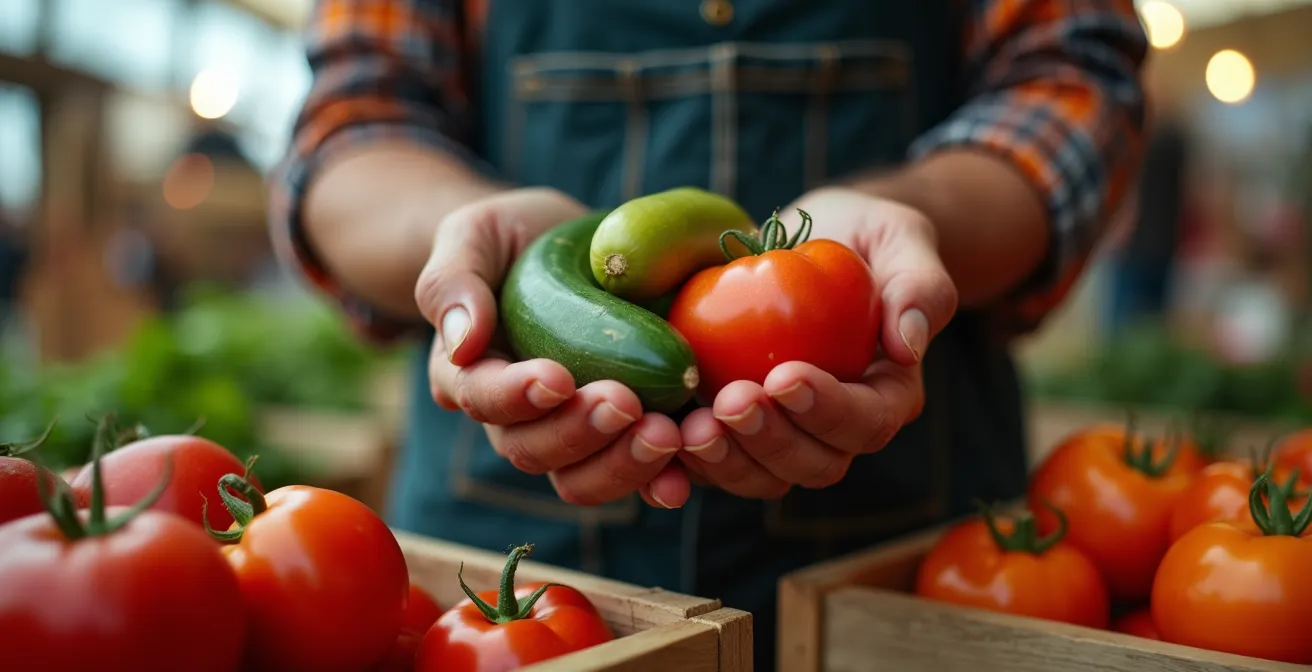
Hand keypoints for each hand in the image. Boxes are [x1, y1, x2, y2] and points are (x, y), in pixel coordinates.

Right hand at [415, 188, 691, 509]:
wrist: (571, 245)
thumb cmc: (511, 238)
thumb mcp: (474, 236)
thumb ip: (453, 280)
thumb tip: (462, 343)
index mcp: (469, 372)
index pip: (481, 398)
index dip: (516, 397)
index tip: (558, 379)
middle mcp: (515, 417)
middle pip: (533, 449)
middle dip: (579, 432)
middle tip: (626, 403)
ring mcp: (568, 433)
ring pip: (580, 477)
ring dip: (622, 466)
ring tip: (666, 434)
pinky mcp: (618, 438)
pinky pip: (632, 477)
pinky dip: (657, 482)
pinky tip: (684, 475)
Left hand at [677, 186, 958, 498]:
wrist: (810, 239)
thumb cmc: (866, 235)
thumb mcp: (901, 239)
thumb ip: (919, 286)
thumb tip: (910, 344)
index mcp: (886, 395)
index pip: (866, 422)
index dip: (826, 410)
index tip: (784, 376)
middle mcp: (836, 429)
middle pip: (813, 463)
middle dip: (770, 441)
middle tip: (729, 400)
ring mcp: (785, 435)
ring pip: (762, 476)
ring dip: (726, 460)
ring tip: (691, 425)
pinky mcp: (736, 429)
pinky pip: (714, 463)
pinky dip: (685, 464)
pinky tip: (658, 437)